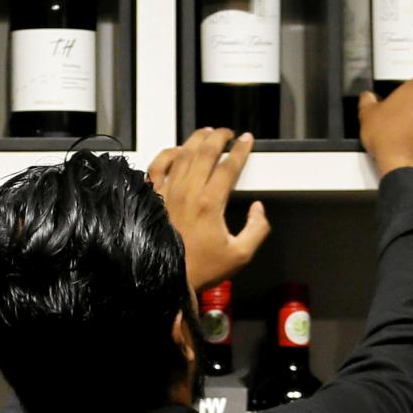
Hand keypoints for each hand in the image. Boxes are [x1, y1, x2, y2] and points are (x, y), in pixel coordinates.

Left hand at [147, 127, 271, 292]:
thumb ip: (257, 229)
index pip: (229, 166)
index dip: (240, 150)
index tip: (246, 140)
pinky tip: (177, 151)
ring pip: (182, 155)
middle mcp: (187, 193)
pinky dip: (167, 154)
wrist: (167, 279)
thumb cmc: (200, 269)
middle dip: (219, 137)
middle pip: (205, 153)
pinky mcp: (154, 198)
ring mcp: (167, 193)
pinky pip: (157, 167)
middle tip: (227, 133)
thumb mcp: (240, 255)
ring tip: (207, 133)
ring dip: (196, 140)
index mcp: (210, 204)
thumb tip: (259, 209)